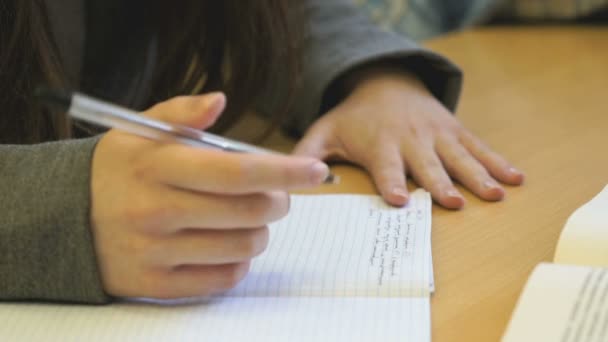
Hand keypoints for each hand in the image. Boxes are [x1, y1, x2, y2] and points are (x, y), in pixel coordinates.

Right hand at [91, 93, 329, 298]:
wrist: (64, 221)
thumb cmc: (116, 171)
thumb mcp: (139, 131)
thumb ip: (181, 113)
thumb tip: (220, 100)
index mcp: (157, 166)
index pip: (238, 171)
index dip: (285, 171)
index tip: (316, 170)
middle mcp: (156, 210)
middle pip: (250, 211)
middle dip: (277, 200)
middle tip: (272, 194)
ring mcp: (156, 252)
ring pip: (244, 246)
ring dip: (259, 230)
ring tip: (244, 218)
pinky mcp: (156, 284)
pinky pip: (224, 278)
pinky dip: (238, 260)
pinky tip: (224, 243)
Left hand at [294, 70, 523, 208]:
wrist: (384, 80)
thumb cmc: (353, 116)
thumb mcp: (325, 130)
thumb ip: (307, 152)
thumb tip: (291, 176)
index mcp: (379, 144)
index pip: (385, 167)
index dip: (391, 182)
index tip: (398, 199)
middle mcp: (410, 139)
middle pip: (426, 165)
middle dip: (439, 184)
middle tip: (453, 203)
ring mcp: (436, 134)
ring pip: (458, 157)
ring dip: (477, 175)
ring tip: (495, 194)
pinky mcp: (454, 130)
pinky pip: (478, 146)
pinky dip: (498, 161)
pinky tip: (516, 178)